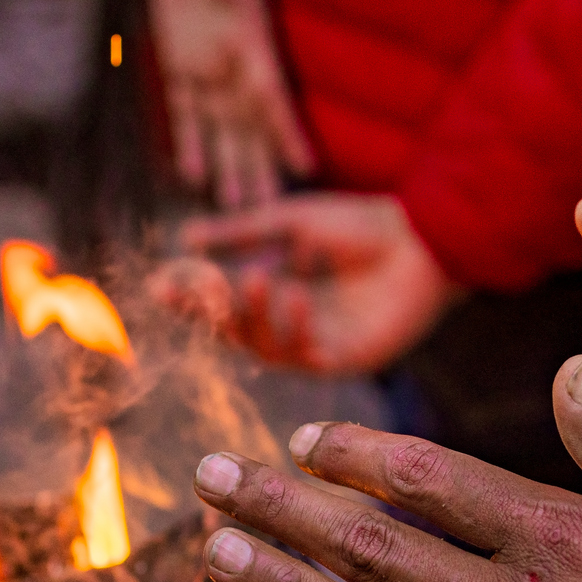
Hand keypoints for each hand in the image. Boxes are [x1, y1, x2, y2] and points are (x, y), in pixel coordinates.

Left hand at [150, 0, 316, 208]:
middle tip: (271, 220)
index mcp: (250, 41)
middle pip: (252, 130)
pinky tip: (190, 177)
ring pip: (223, 133)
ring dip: (229, 170)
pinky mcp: (181, 70)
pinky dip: (188, 144)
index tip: (308, 169)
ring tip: (234, 212)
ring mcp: (209, 72)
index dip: (288, 131)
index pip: (273, 96)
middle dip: (261, 172)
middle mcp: (234, 66)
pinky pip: (185, 116)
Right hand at [155, 192, 460, 373]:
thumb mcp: (291, 222)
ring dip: (252, 315)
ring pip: (263, 348)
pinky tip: (297, 293)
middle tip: (195, 288)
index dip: (188, 297)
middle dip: (208, 312)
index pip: (218, 302)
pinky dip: (296, 325)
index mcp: (271, 292)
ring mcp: (313, 345)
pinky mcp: (344, 359)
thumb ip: (242, 232)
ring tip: (252, 276)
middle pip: (232, 331)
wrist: (422, 237)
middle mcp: (286, 325)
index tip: (159, 286)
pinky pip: (305, 355)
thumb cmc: (361, 225)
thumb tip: (184, 238)